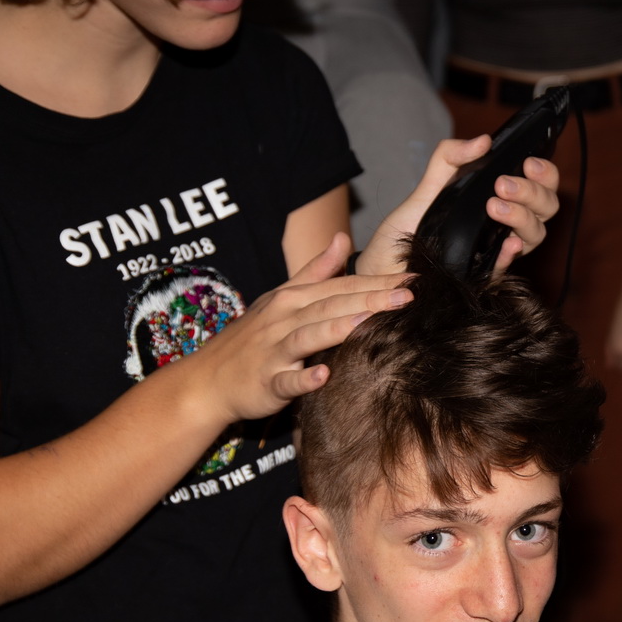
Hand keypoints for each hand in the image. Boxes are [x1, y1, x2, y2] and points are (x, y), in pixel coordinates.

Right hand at [186, 232, 412, 422]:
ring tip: (369, 322)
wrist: (208, 379)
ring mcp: (274, 352)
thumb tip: (342, 237)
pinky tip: (324, 377)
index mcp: (293, 299)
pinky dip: (303, 379)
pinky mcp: (266, 383)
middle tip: (409, 296)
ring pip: (309, 337)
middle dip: (370, 299)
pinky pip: (286, 382)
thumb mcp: (280, 297)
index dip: (377, 282)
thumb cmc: (251, 338)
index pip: (341, 287)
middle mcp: (284, 320)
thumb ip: (315, 270)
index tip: (413, 278)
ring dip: (338, 329)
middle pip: (331, 306)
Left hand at [363, 137, 560, 274]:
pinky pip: (508, 267)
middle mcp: (507, 226)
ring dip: (522, 217)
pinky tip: (507, 242)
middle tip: (502, 184)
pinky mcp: (484, 277)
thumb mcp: (428, 185)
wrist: (386, 264)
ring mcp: (498, 251)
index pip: (541, 186)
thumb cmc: (410, 229)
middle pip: (546, 209)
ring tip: (494, 206)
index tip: (527, 162)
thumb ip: (451, 157)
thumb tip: (483, 141)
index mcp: (503, 201)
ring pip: (535, 235)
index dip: (544, 173)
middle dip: (531, 192)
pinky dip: (512, 253)